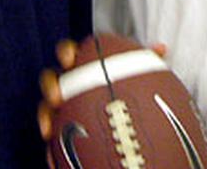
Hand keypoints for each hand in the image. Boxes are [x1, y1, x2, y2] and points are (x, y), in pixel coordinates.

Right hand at [37, 38, 166, 166]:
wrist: (121, 126)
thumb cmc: (127, 92)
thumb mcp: (137, 77)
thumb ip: (144, 62)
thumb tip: (162, 49)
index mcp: (81, 66)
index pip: (69, 53)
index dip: (66, 52)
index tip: (70, 59)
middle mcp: (67, 84)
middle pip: (51, 79)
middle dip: (50, 86)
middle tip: (56, 96)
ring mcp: (60, 107)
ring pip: (45, 109)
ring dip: (44, 117)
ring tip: (47, 129)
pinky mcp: (58, 131)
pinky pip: (52, 140)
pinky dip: (50, 150)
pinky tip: (53, 159)